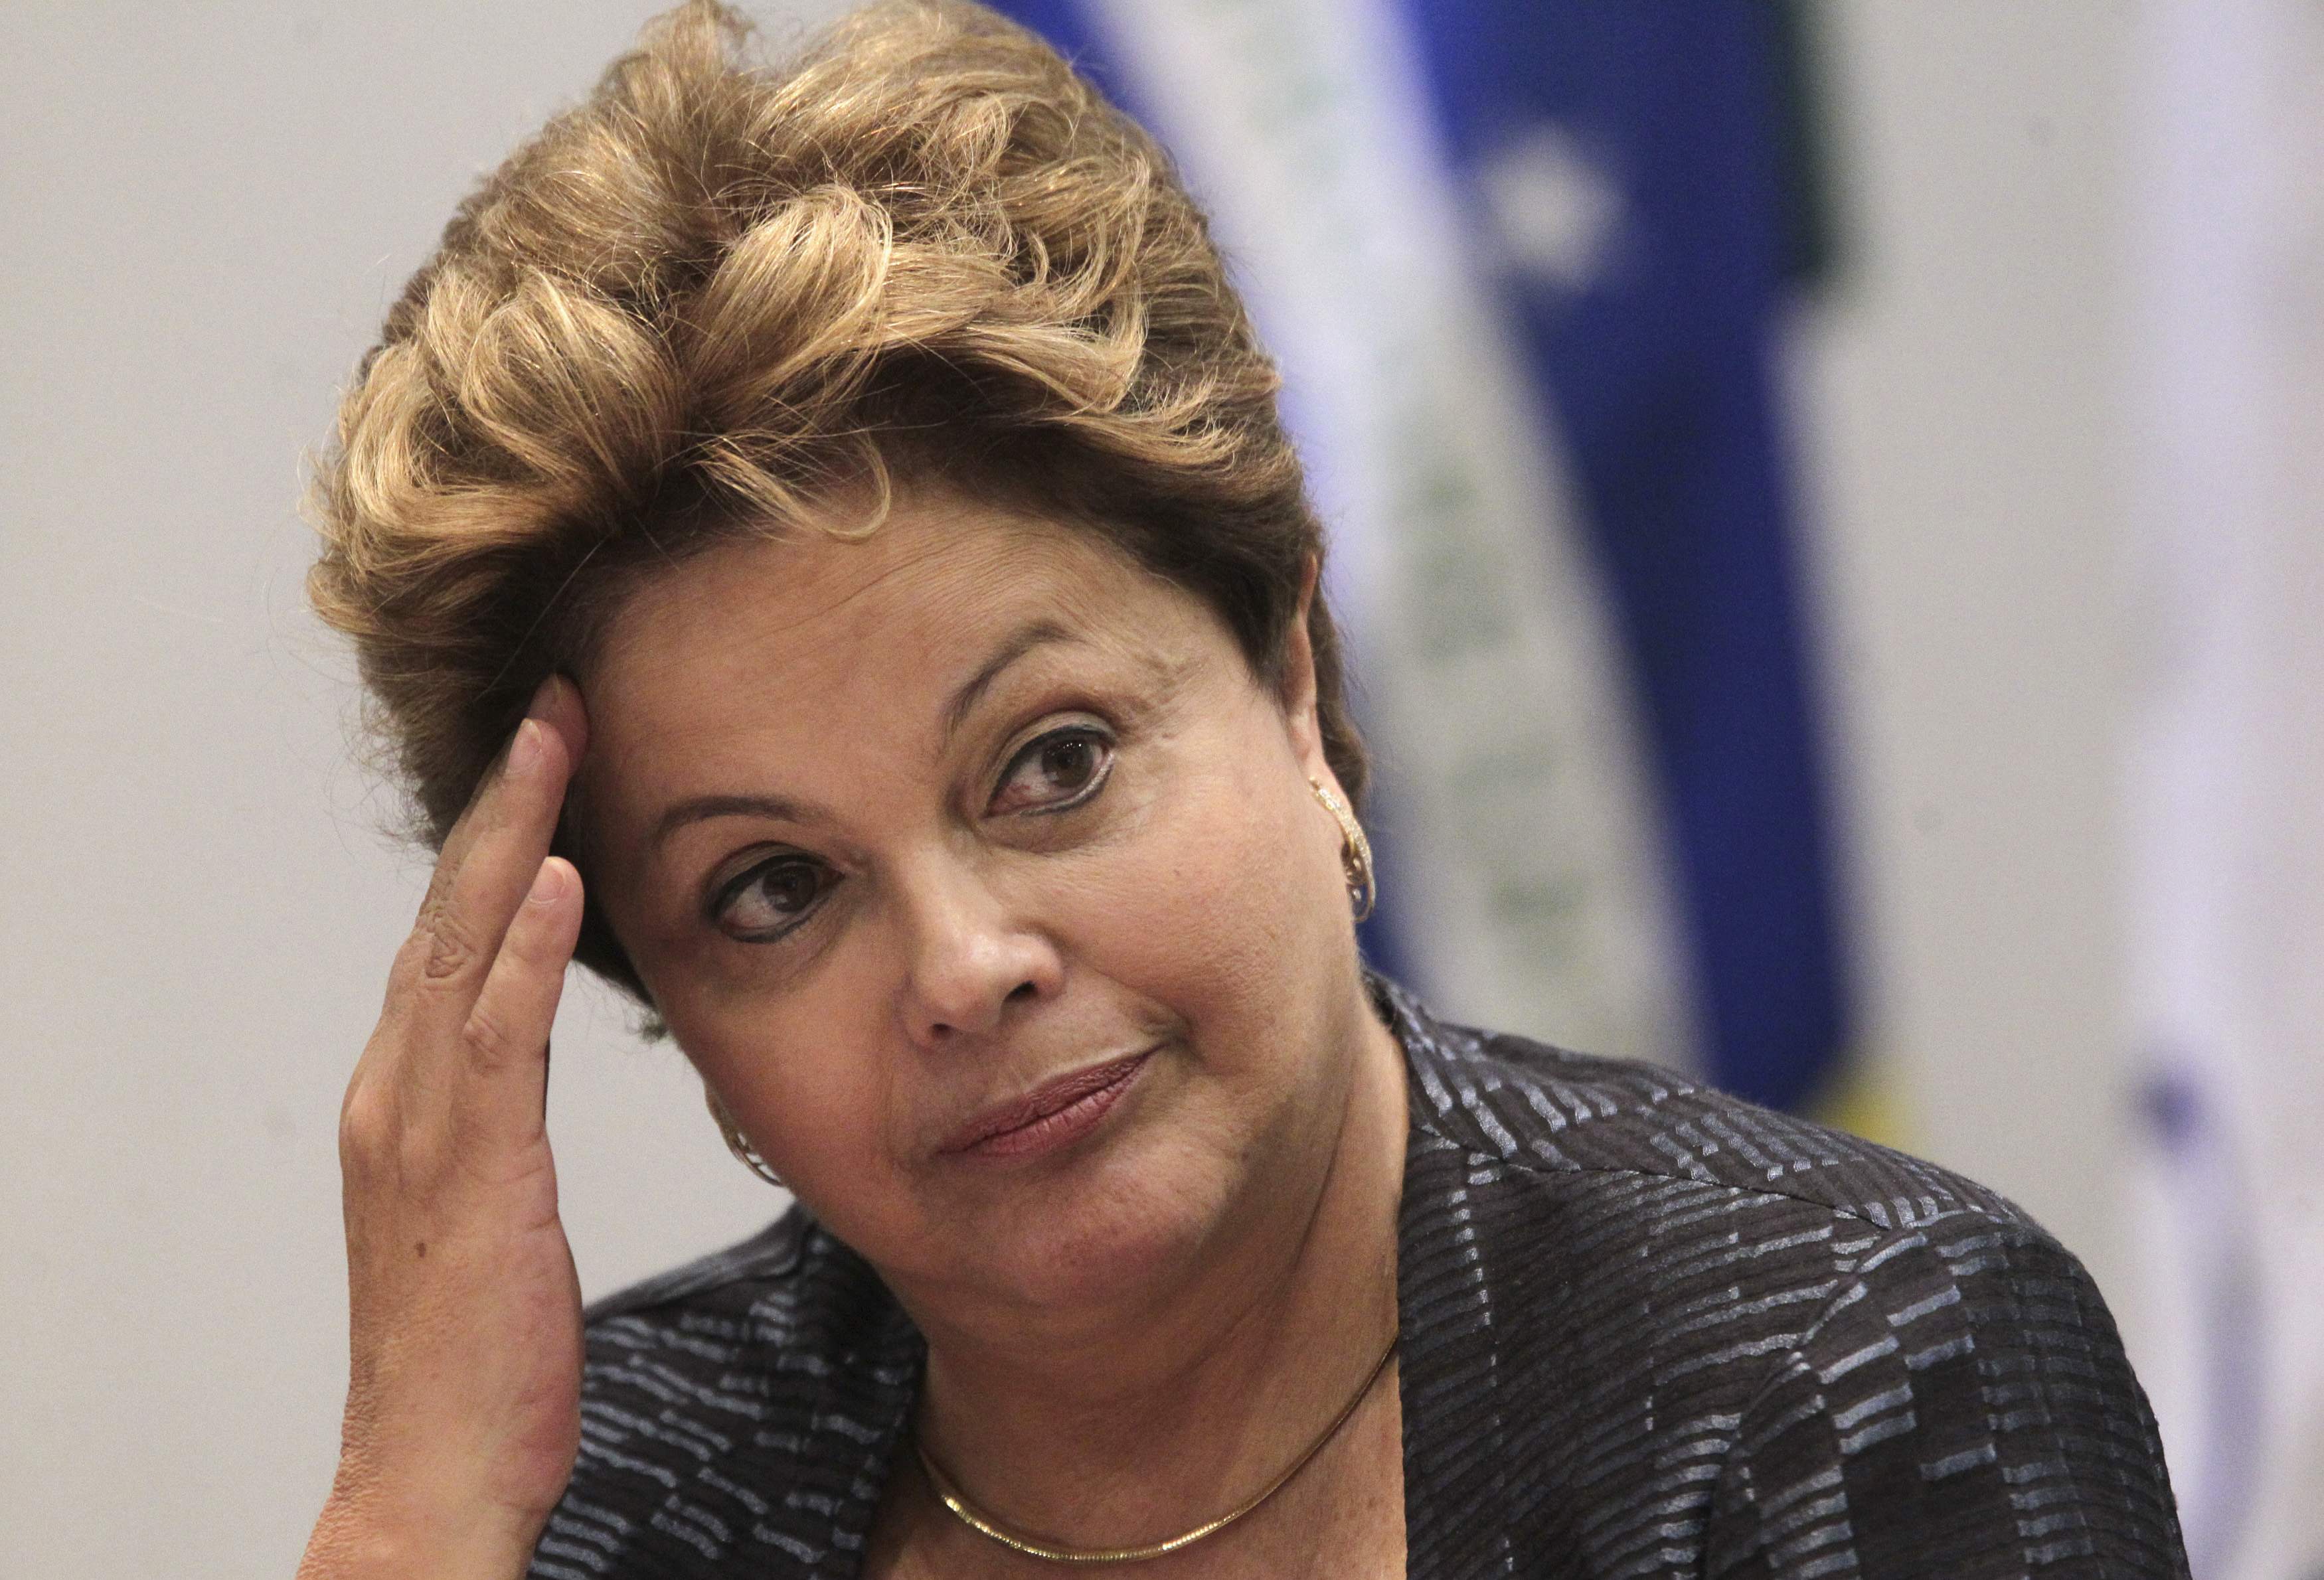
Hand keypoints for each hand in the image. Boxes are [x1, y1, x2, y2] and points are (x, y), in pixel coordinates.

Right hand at [300, 678, 590, 1579]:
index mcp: (411, 1096)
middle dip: (503, 800)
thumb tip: (528, 1049)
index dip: (499, 836)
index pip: (455, 935)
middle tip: (555, 702)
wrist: (431, 1467)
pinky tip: (552, 876)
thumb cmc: (476, 1347)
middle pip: (449, 915)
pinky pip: (493, 1038)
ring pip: (460, 947)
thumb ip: (500, 1113)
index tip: (551, 752)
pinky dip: (517, 950)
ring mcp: (421, 1127)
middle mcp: (399, 1092)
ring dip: (511, 834)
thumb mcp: (494, 1201)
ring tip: (557, 739)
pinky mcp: (466, 1170)